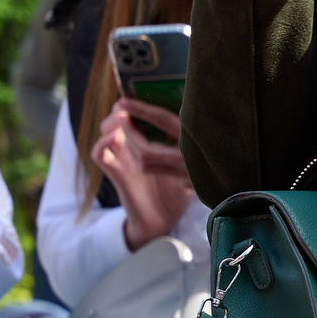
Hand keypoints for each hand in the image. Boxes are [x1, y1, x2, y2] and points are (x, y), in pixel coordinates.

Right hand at [94, 98, 195, 248]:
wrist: (161, 223)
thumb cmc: (176, 196)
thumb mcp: (192, 174)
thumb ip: (197, 159)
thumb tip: (214, 136)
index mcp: (153, 144)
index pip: (152, 119)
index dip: (151, 105)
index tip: (158, 94)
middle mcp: (134, 150)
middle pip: (123, 121)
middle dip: (125, 109)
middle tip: (127, 102)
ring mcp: (123, 160)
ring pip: (109, 133)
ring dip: (113, 122)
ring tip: (120, 116)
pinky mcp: (116, 173)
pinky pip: (101, 155)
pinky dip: (103, 144)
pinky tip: (113, 137)